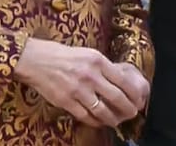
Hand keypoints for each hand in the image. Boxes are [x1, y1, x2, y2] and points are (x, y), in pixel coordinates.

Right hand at [13, 38, 149, 127]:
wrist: (37, 60)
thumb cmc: (64, 56)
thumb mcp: (89, 54)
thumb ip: (104, 66)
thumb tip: (120, 79)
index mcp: (98, 61)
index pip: (123, 80)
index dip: (134, 93)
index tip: (139, 99)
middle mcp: (90, 76)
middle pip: (116, 97)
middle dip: (128, 108)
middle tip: (133, 113)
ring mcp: (78, 90)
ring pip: (102, 110)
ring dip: (113, 118)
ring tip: (117, 121)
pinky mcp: (66, 102)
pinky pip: (85, 116)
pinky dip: (95, 121)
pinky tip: (99, 122)